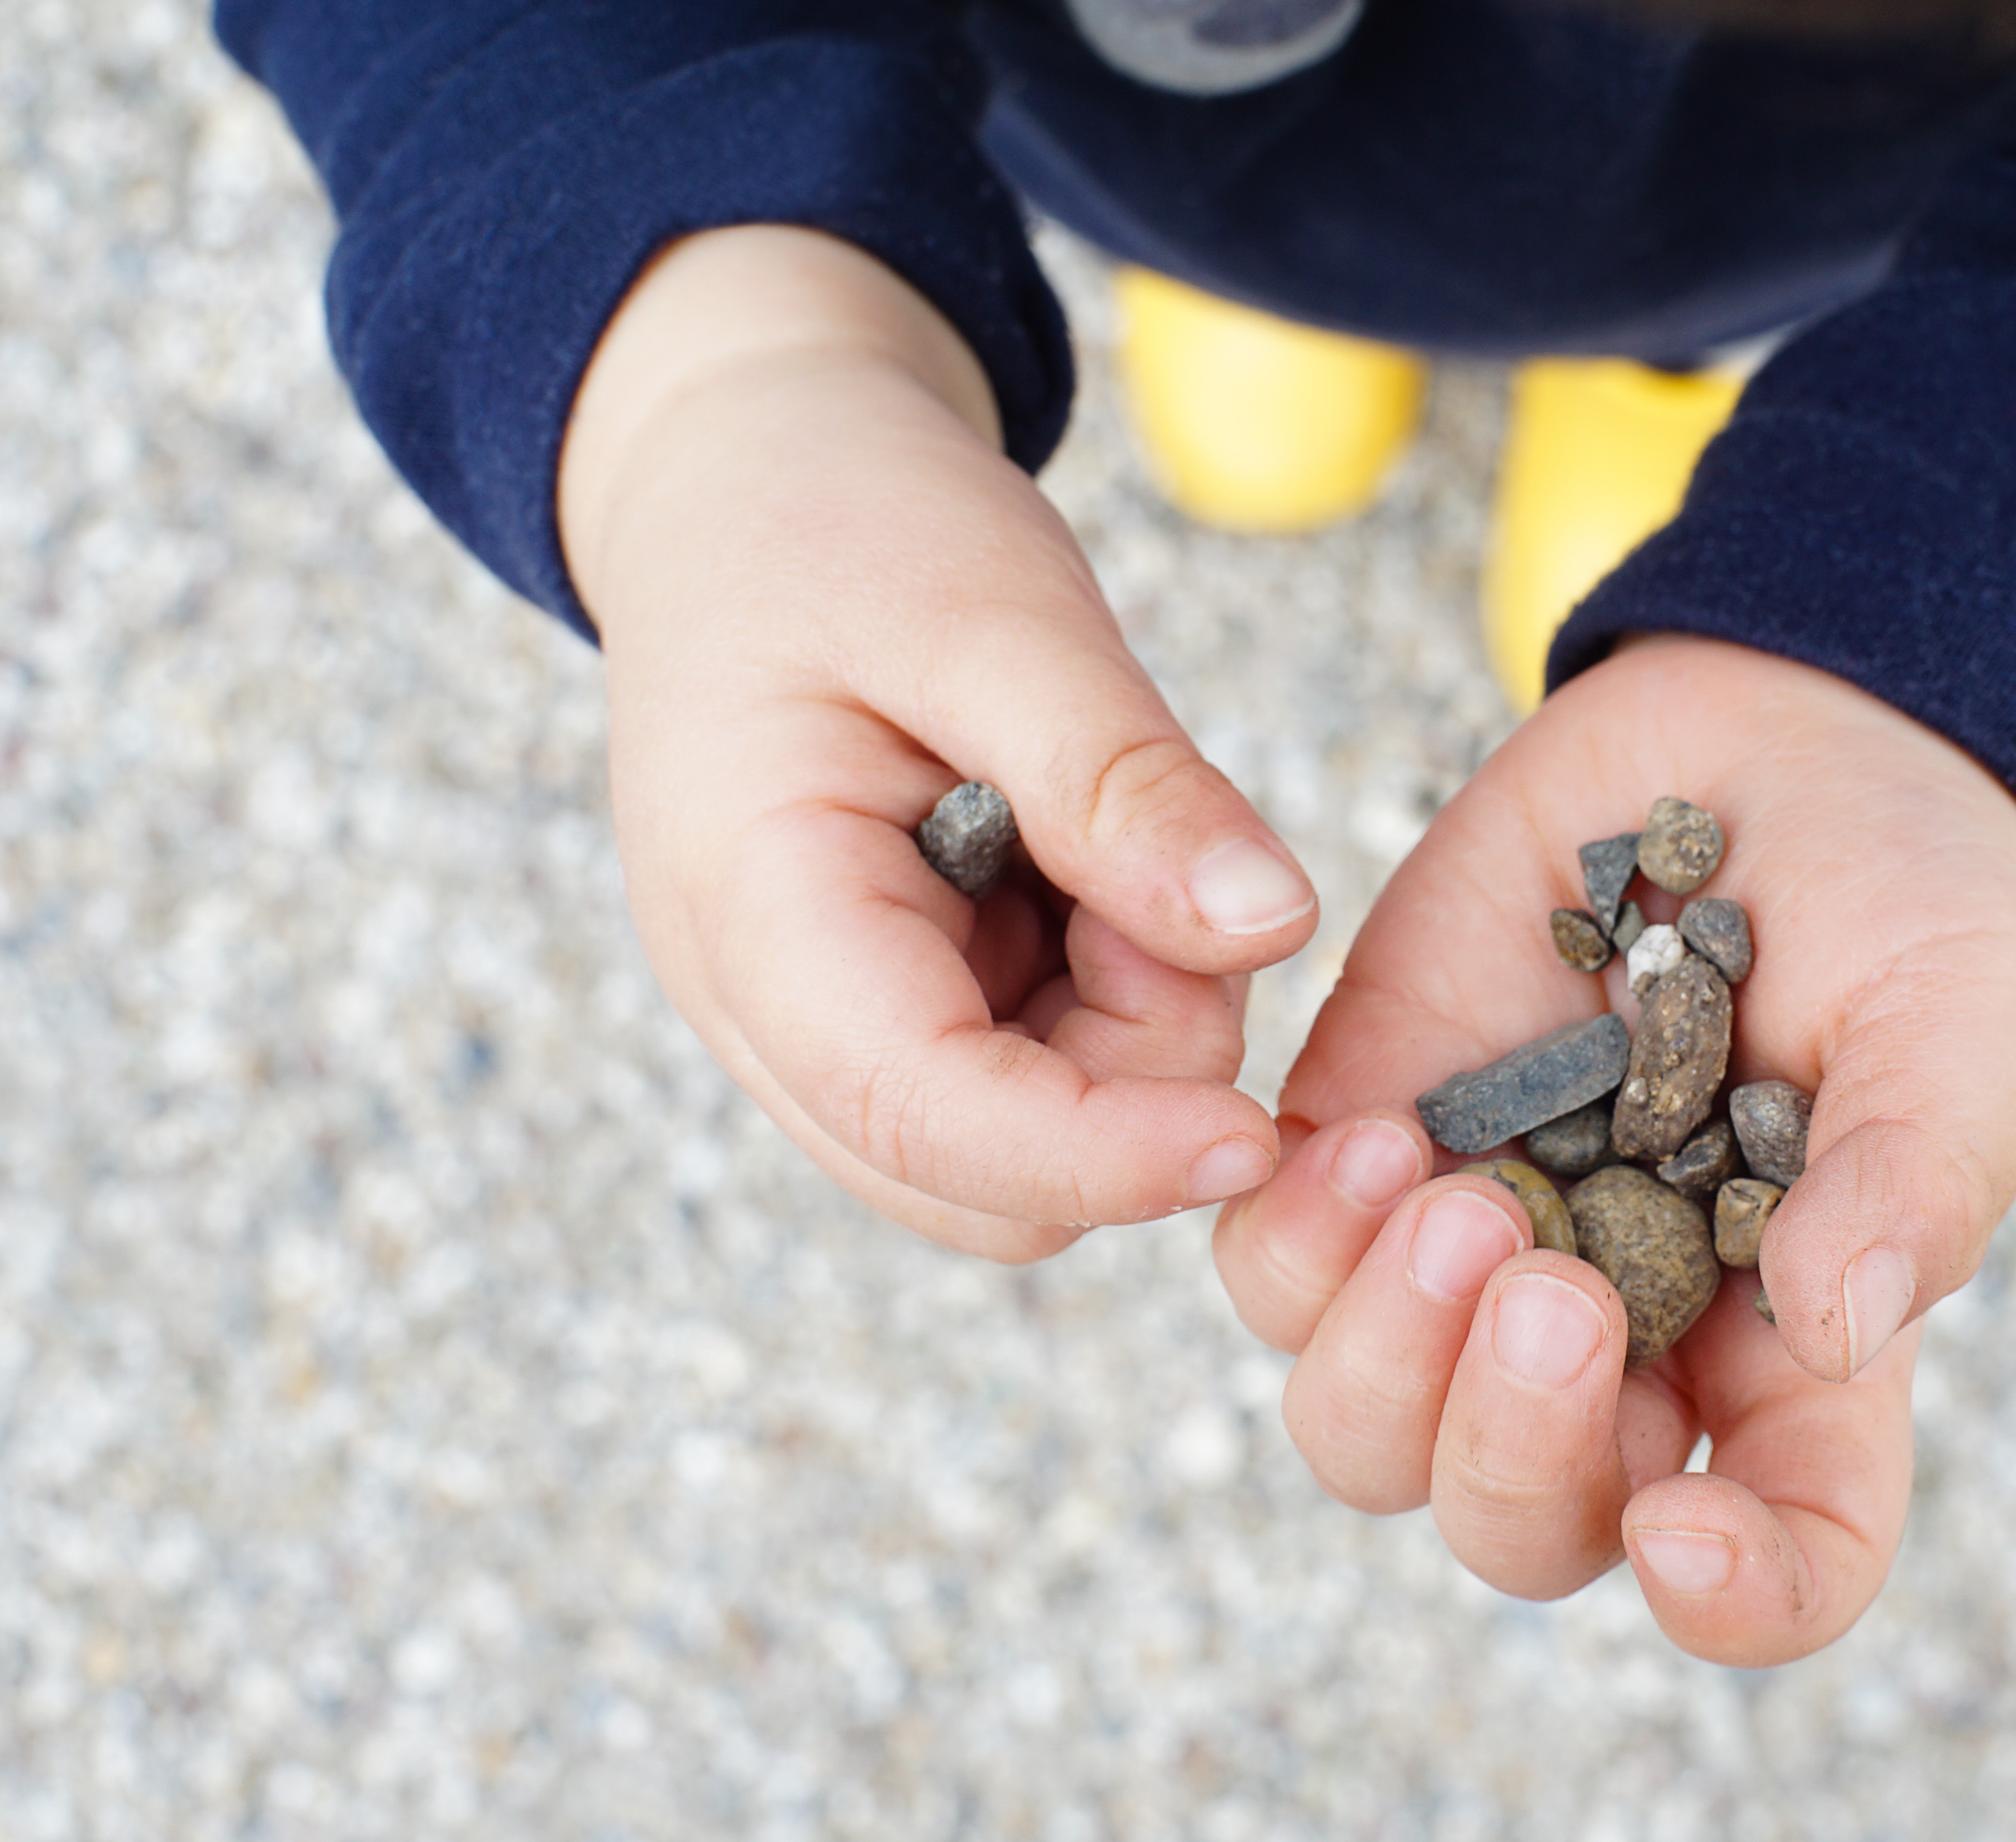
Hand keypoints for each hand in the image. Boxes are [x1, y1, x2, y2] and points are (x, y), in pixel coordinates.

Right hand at [561, 227, 1317, 1260]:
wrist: (744, 483)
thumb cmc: (842, 520)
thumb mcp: (992, 608)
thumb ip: (1119, 777)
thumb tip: (1270, 928)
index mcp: (754, 917)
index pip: (923, 1118)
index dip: (1100, 1155)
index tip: (1254, 1138)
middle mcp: (770, 1019)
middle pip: (992, 1184)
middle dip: (1133, 1075)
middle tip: (1156, 876)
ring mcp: (830, 1035)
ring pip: (1034, 1157)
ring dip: (1132, 1036)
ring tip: (1113, 845)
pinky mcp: (903, 1021)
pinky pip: (1044, 1084)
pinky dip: (1113, 1005)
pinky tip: (1091, 869)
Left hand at [1214, 638, 2015, 1662]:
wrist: (1784, 737)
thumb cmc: (1910, 903)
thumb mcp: (1961, 1028)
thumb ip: (1914, 1181)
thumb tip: (1842, 1324)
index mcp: (1797, 1368)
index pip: (1779, 1563)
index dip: (1736, 1604)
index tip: (1681, 1544)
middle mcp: (1628, 1347)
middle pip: (1515, 1522)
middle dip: (1506, 1450)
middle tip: (1547, 1294)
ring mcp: (1483, 1251)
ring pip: (1357, 1426)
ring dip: (1380, 1351)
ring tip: (1449, 1192)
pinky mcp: (1373, 1137)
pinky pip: (1272, 1261)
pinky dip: (1295, 1235)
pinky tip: (1373, 1135)